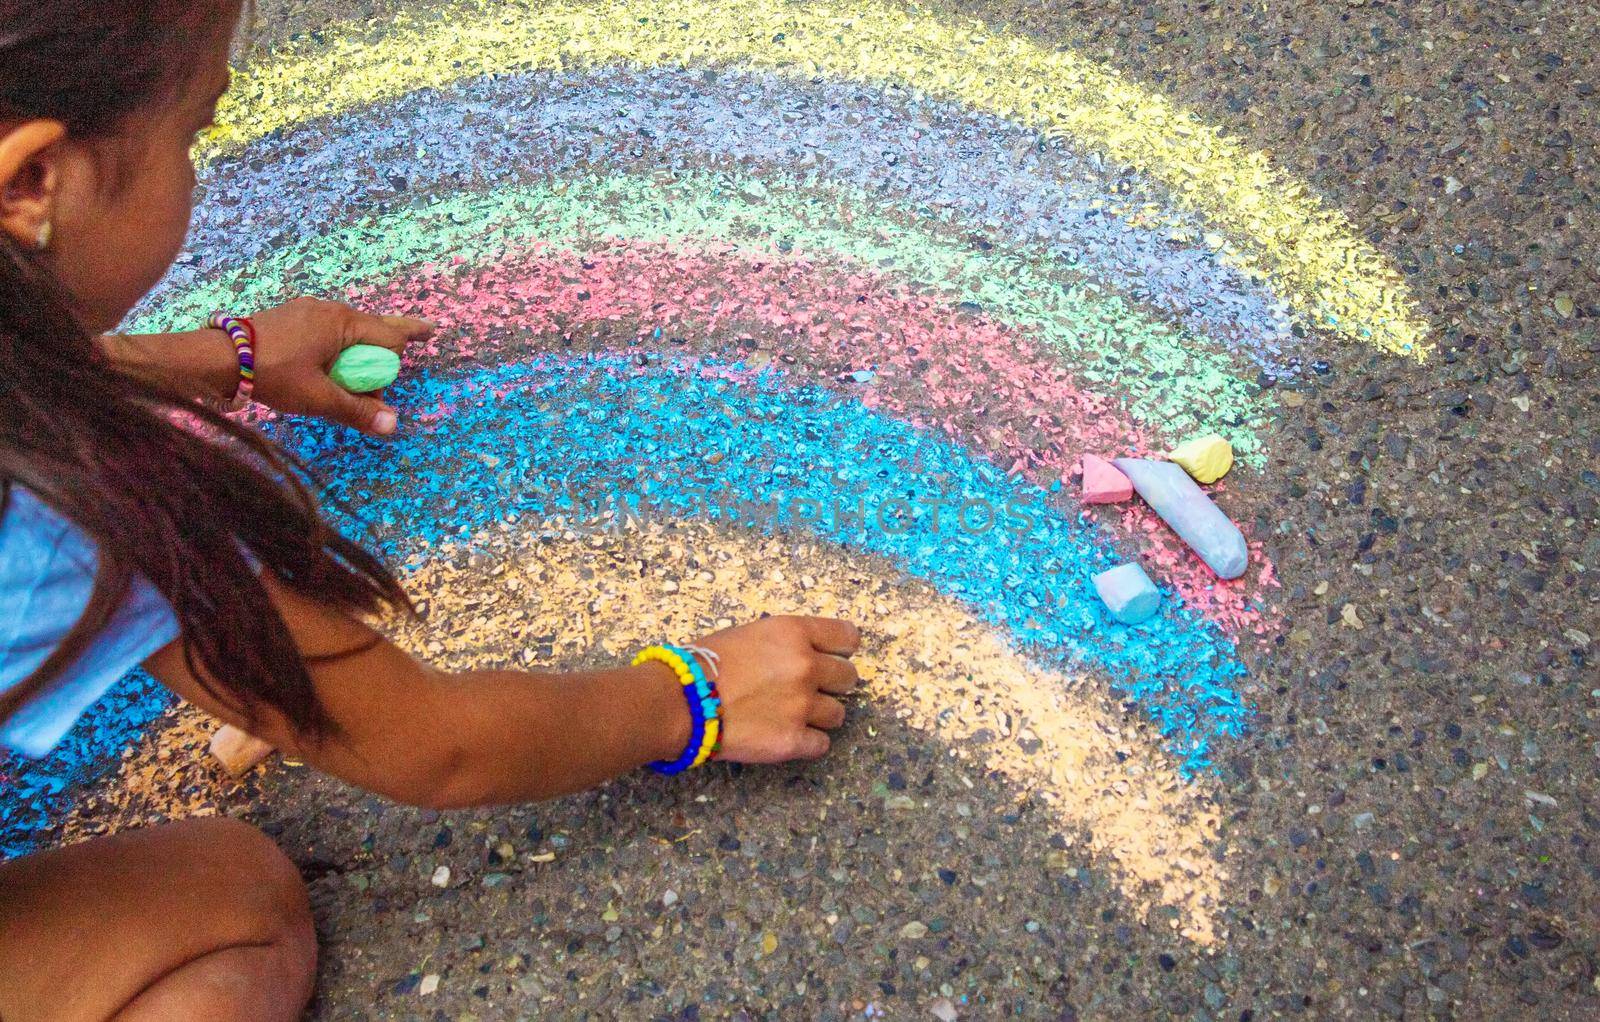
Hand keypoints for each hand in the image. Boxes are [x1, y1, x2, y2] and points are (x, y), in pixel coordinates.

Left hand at [247, 298, 433, 435]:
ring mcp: (308, 311)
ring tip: (362, 371)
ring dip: (360, 350)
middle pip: (373, 327)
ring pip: (349, 330)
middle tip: (424, 334)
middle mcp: (330, 310)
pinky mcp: (291, 319)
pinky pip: (328, 331)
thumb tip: (393, 426)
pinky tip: (331, 363)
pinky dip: (338, 347)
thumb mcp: (318, 398)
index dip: (396, 360)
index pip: (389, 338)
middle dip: (394, 338)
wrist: (216, 359)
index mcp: (343, 323)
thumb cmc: (273, 374)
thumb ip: (357, 411)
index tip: (407, 362)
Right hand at [691, 615, 861, 762]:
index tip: (834, 657)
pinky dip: (808, 742)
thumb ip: (785, 644)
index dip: (842, 649)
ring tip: (792, 715)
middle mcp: (805, 666)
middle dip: (833, 684)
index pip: (847, 637)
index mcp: (794, 634)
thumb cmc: (704, 664)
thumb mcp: (749, 634)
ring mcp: (802, 705)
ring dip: (820, 715)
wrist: (679, 701)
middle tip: (809, 689)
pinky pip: (822, 744)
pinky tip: (787, 735)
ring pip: (839, 714)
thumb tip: (804, 655)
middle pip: (849, 677)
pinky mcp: (793, 740)